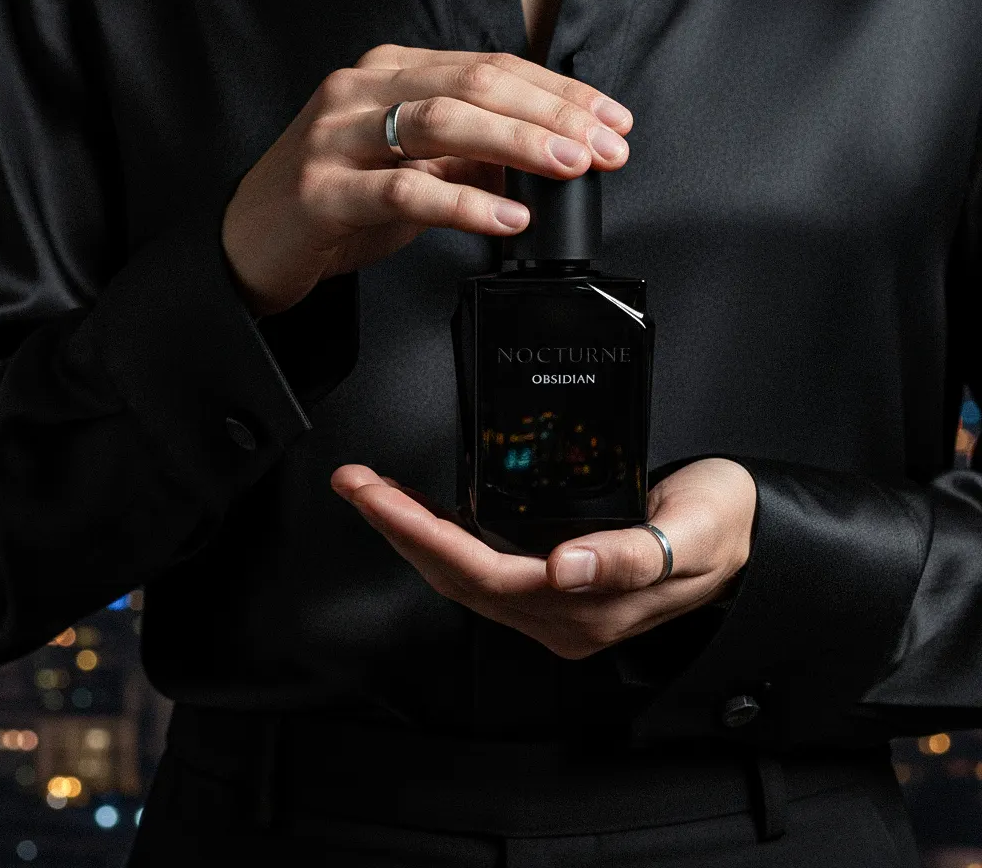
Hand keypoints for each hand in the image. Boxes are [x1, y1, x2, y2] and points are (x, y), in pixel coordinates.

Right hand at [222, 44, 631, 316]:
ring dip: (517, 143)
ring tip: (569, 167)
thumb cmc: (334, 202)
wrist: (251, 244)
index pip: (490, 67)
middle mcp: (361, 91)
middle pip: (474, 85)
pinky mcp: (322, 189)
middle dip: (552, 114)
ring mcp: (336, 136)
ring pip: (441, 122)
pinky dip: (465, 202)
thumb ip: (470, 157)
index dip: (558, 92)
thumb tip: (546, 156)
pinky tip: (508, 215)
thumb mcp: (412, 169)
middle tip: (605, 146)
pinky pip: (404, 189)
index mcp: (388, 73)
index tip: (611, 121)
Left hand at [330, 458, 755, 659]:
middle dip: (397, 530)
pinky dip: (442, 538)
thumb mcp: (693, 532)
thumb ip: (632, 556)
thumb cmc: (721, 526)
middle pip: (457, 577)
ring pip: (462, 577)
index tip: (380, 496)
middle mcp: (561, 616)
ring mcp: (555, 607)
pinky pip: (482, 569)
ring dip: (411, 534)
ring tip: (372, 492)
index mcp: (589, 606)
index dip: (424, 536)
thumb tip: (566, 566)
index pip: (483, 574)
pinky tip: (423, 512)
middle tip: (354, 482)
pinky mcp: (554, 588)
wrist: (744, 538)